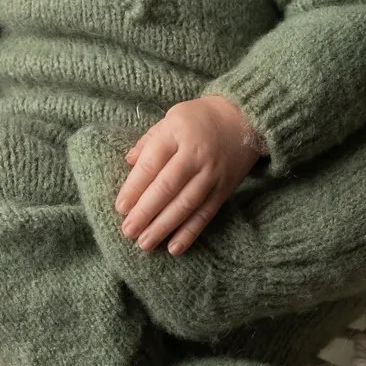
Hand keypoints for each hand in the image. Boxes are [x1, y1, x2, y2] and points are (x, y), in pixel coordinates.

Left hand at [115, 94, 265, 254]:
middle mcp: (195, 154)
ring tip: (145, 243)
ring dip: (164, 227)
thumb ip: (149, 140)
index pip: (151, 163)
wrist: (244, 118)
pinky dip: (190, 232)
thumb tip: (128, 162)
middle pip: (167, 187)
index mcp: (177, 133)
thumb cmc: (200, 118)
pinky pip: (205, 214)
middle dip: (145, 212)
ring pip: (185, 204)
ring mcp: (212, 174)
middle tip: (127, 231)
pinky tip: (174, 248)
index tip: (120, 207)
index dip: (134, 187)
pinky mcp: (224, 189)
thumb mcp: (171, 118)